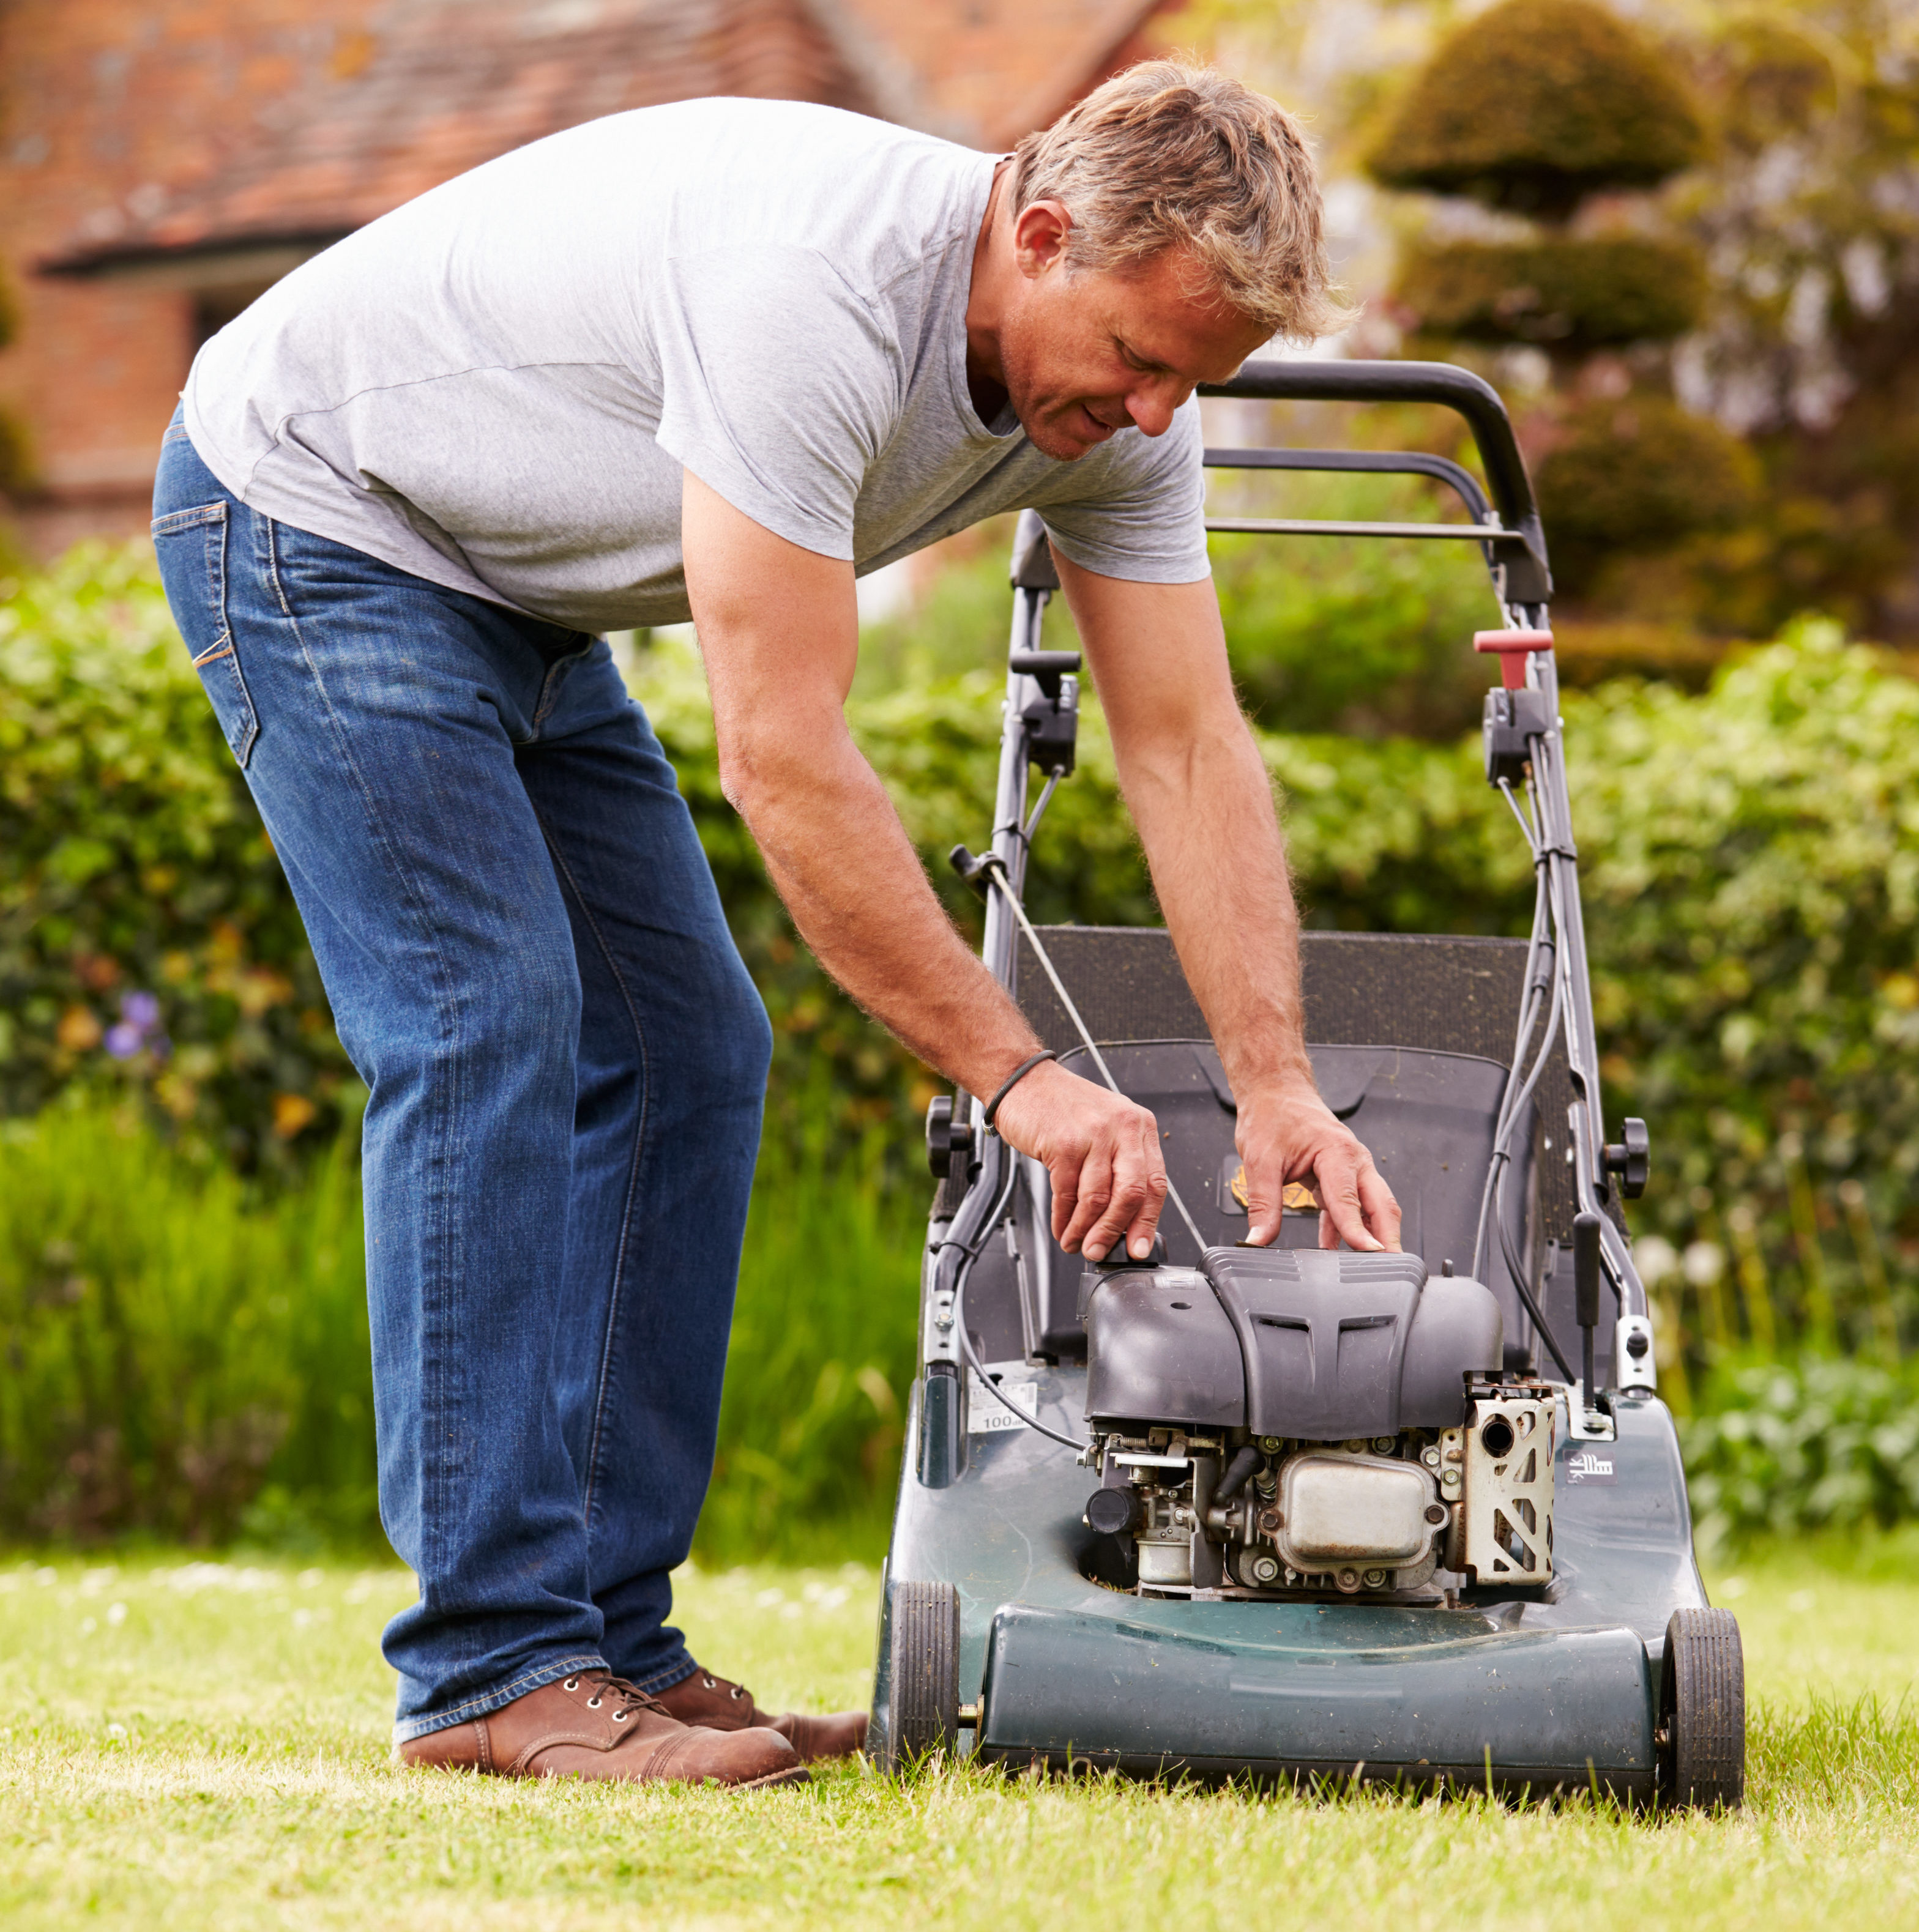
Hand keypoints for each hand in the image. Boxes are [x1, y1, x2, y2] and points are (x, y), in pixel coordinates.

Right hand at [992, 1061, 1168, 1263]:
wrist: (1023, 1081)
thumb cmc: (1063, 1106)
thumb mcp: (1106, 1127)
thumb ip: (1120, 1165)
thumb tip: (1125, 1219)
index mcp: (1139, 1126)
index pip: (1155, 1183)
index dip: (1147, 1222)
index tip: (1139, 1247)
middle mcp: (1122, 1128)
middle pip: (1130, 1194)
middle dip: (1114, 1231)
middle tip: (1101, 1250)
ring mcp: (1093, 1135)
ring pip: (1097, 1199)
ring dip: (1085, 1230)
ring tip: (1076, 1243)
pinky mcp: (1064, 1144)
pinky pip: (1067, 1194)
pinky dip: (1064, 1218)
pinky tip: (1062, 1227)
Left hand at [1235, 1081, 1401, 1252]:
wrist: (1275, 1090)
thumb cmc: (1273, 1115)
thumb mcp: (1260, 1160)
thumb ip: (1263, 1204)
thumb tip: (1258, 1239)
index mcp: (1337, 1151)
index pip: (1350, 1200)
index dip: (1358, 1230)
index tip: (1368, 1254)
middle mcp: (1353, 1159)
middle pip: (1380, 1205)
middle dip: (1387, 1238)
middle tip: (1390, 1270)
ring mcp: (1351, 1167)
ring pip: (1371, 1206)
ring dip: (1372, 1235)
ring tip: (1371, 1268)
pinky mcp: (1341, 1174)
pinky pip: (1351, 1206)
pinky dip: (1346, 1227)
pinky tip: (1334, 1250)